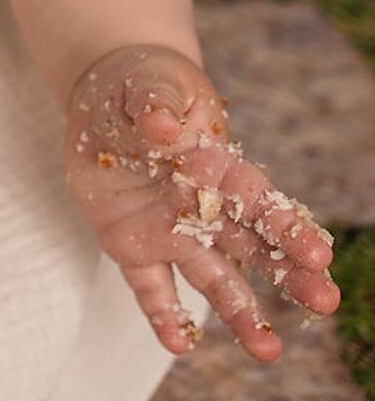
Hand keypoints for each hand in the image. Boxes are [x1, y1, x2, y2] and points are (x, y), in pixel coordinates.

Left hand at [63, 43, 339, 363]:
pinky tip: (178, 343)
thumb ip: (159, 104)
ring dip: (239, 312)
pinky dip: (162, 314)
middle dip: (288, 273)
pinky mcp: (131, 244)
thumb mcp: (152, 83)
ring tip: (269, 352)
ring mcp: (168, 230)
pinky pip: (148, 285)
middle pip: (251, 245)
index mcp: (216, 165)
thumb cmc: (144, 85)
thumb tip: (164, 126)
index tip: (318, 252)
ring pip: (211, 277)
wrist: (110, 100)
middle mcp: (201, 207)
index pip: (257, 198)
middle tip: (325, 300)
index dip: (285, 224)